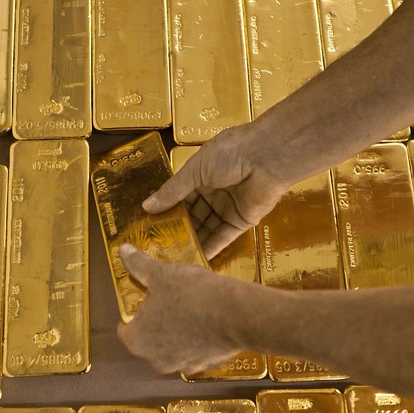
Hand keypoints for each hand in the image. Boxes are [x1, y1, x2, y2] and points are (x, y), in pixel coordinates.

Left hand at [117, 244, 245, 374]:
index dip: (135, 310)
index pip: (125, 328)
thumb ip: (139, 265)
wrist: (238, 315)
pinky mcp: (207, 365)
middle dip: (158, 320)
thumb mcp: (162, 274)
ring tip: (191, 307)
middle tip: (170, 298)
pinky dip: (199, 338)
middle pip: (150, 337)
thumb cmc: (194, 295)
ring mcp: (183, 366)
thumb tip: (124, 250)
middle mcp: (156, 360)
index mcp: (138, 340)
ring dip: (178, 330)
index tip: (147, 298)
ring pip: (174, 345)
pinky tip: (208, 319)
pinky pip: (196, 350)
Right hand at [144, 127, 286, 258]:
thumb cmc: (229, 153)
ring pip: (207, 228)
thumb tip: (147, 206)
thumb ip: (172, 191)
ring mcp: (229, 207)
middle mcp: (215, 192)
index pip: (180, 197)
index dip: (168, 210)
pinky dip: (211, 247)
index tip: (152, 225)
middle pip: (193, 215)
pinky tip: (196, 258)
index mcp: (202, 176)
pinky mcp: (243, 221)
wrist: (266, 157)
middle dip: (179, 228)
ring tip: (174, 256)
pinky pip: (224, 237)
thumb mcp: (194, 170)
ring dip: (193, 240)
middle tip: (160, 245)